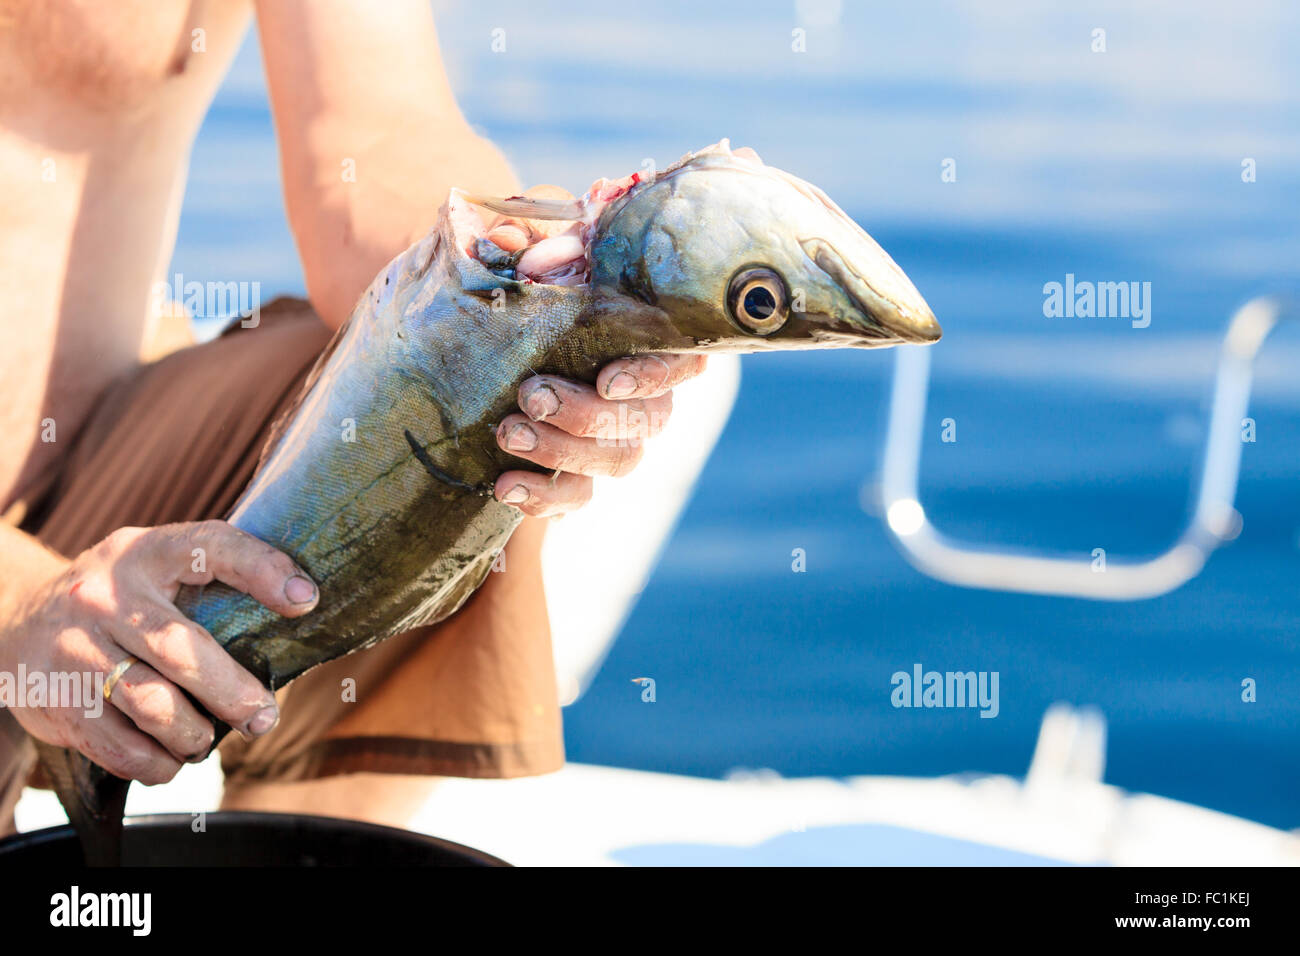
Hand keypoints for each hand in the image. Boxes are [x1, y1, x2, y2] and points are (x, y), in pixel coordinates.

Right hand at [0, 521, 317, 783]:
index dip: (263, 570)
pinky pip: (121, 747)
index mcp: (147, 551)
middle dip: (234, 693)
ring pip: (153, 707)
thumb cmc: (121, 598)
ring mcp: (75, 647)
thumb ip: (213, 583)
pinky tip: (171, 758)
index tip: (306, 600)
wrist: (16, 618)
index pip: (213, 547)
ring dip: (195, 735)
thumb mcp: (156, 567)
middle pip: (183, 651)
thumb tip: (301, 618)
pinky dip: (158, 762)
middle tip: (263, 718)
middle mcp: (106, 594)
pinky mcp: (57, 699)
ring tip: (209, 739)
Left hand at [483, 186, 707, 515]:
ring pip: (619, 460)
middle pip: (648, 417)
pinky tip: (504, 486)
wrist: (455, 349)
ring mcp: (609, 439)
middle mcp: (638, 393)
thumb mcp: (517, 256)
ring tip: (509, 433)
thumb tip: (515, 248)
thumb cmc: (508, 292)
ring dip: (564, 450)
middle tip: (531, 394)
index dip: (655, 372)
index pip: (682, 357)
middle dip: (588, 412)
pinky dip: (545, 496)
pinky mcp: (573, 476)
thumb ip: (526, 243)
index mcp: (639, 336)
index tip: (606, 377)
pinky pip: (578, 498)